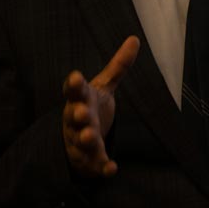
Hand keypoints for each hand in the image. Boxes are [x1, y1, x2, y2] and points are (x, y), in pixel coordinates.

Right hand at [61, 36, 139, 177]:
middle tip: (80, 112)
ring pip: (81, 141)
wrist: (77, 141)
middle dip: (77, 114)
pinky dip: (102, 167)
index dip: (74, 84)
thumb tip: (135, 38)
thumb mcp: (103, 87)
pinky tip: (112, 169)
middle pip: (74, 117)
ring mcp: (80, 141)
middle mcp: (77, 120)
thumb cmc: (90, 108)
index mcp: (80, 100)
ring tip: (90, 136)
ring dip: (86, 139)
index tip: (75, 76)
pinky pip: (95, 164)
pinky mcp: (89, 160)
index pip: (74, 91)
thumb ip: (118, 66)